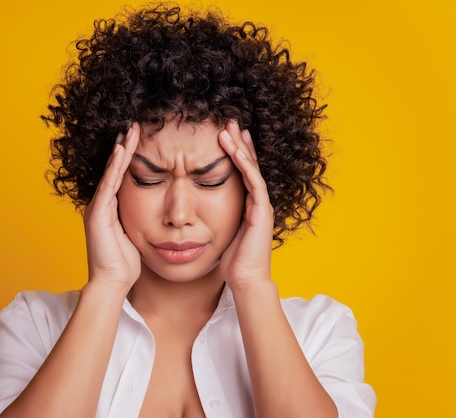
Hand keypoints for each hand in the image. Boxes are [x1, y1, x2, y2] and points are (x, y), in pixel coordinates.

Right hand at [83, 122, 141, 293]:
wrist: (111, 283)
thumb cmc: (124, 264)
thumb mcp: (135, 236)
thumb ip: (140, 221)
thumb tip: (156, 213)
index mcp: (110, 208)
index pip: (121, 175)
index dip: (130, 156)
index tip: (140, 138)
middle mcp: (102, 203)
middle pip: (115, 168)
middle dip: (125, 146)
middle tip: (135, 125)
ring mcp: (98, 207)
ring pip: (111, 171)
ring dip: (121, 150)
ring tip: (130, 130)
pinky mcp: (98, 213)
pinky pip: (109, 184)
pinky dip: (115, 166)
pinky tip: (122, 150)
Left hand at [217, 120, 274, 290]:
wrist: (245, 280)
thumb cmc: (231, 261)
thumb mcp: (218, 233)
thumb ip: (212, 219)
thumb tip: (193, 212)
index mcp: (247, 204)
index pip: (240, 172)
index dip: (233, 153)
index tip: (222, 135)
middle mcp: (256, 201)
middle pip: (248, 164)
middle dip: (239, 142)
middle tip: (228, 122)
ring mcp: (261, 205)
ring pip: (252, 168)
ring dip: (241, 147)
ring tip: (230, 128)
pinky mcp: (262, 211)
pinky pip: (254, 181)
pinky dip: (245, 164)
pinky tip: (236, 150)